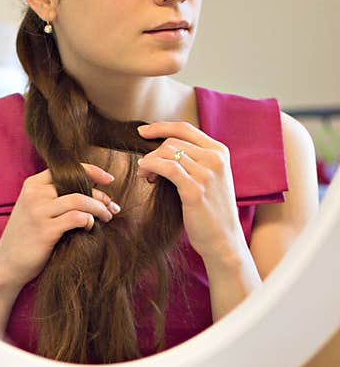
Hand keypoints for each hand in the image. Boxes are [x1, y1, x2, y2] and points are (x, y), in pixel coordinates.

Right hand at [0, 163, 118, 290]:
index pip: (67, 169)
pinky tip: (90, 228)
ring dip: (99, 208)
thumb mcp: (33, 209)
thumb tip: (91, 192)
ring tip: (107, 217)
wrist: (6, 265)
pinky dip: (89, 221)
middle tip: (112, 207)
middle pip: (77, 184)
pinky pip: (77, 218)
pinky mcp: (45, 230)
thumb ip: (53, 197)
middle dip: (100, 195)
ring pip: (80, 200)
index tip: (109, 180)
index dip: (92, 171)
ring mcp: (38, 212)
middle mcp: (34, 194)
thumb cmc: (26, 238)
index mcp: (32, 185)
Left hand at [136, 121, 246, 264]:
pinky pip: (166, 168)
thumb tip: (163, 147)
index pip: (185, 129)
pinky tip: (145, 175)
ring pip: (167, 152)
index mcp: (220, 151)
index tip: (142, 131)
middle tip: (145, 169)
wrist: (223, 239)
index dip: (160, 127)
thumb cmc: (210, 209)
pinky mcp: (195, 190)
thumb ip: (194, 159)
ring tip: (145, 176)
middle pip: (172, 141)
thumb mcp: (209, 177)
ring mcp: (207, 173)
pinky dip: (150, 167)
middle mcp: (215, 159)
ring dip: (149, 162)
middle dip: (153, 152)